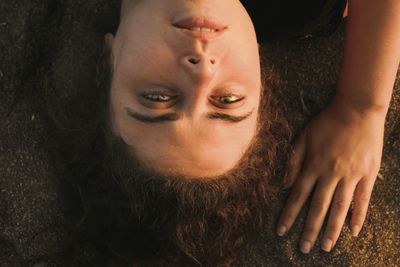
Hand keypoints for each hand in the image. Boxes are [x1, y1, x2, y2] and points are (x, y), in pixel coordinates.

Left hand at [276, 96, 385, 253]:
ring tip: (326, 246)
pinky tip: (353, 231)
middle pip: (317, 207)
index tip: (281, 231)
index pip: (297, 196)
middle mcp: (330, 174)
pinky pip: (363, 200)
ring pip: (339, 208)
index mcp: (313, 165)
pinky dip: (358, 216)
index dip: (288, 215)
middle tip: (304, 248)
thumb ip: (293, 160)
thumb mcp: (303, 136)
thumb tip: (285, 184)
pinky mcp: (367, 174)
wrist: (357, 109)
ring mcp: (350, 175)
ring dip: (332, 229)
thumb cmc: (327, 122)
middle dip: (309, 229)